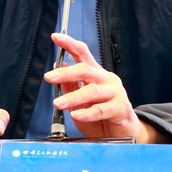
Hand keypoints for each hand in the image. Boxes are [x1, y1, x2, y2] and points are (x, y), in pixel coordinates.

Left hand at [44, 33, 165, 143]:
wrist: (122, 134)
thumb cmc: (100, 117)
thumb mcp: (80, 102)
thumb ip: (71, 86)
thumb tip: (57, 68)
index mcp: (95, 74)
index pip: (82, 53)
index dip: (69, 44)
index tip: (55, 37)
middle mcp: (106, 79)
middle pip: (85, 70)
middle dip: (65, 73)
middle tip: (49, 78)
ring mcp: (115, 92)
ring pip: (92, 91)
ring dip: (73, 97)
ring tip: (58, 103)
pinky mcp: (121, 108)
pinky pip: (101, 109)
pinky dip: (87, 113)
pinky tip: (77, 115)